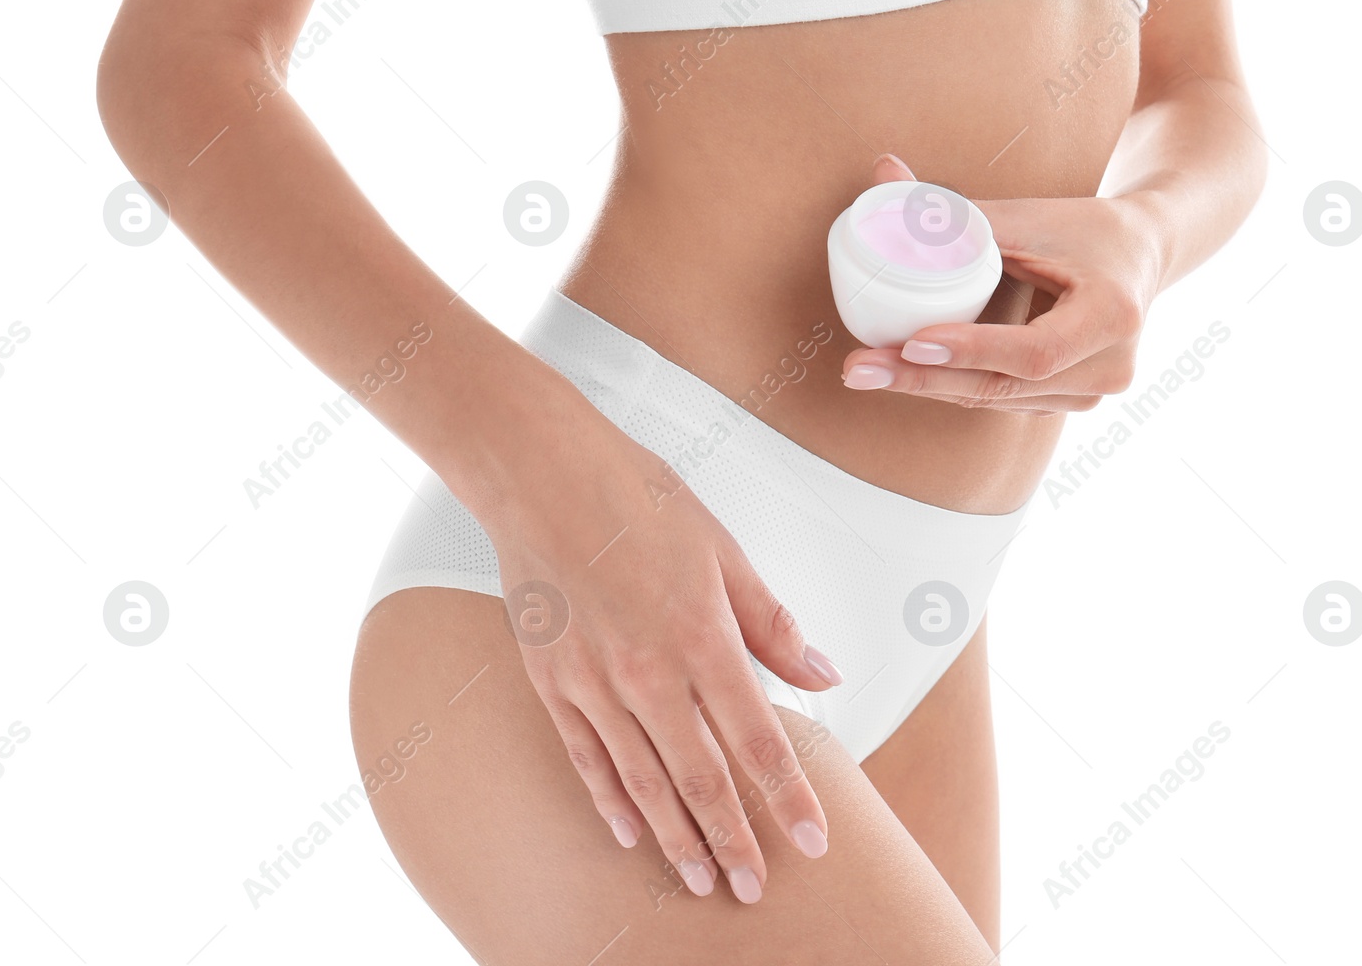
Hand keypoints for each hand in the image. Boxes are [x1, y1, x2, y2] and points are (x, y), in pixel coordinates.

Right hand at [477, 402, 840, 903]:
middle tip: (754, 889)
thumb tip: (821, 675)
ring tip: (701, 880)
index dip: (789, 800)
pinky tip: (629, 833)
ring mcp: (592, 682)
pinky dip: (610, 801)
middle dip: (733, 841)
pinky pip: (585, 758)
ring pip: (642, 781)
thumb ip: (771, 624)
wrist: (540, 472)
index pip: (759, 741)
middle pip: (700, 778)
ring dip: (676, 836)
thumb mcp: (724, 551)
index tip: (815, 843)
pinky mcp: (551, 680)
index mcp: (702, 637)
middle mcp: (647, 673)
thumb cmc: (638, 498)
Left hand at [840, 153, 1167, 415]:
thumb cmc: (1089, 228)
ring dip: (928, 386)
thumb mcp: (1033, 214)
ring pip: (996, 398)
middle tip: (859, 369)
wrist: (1147, 252)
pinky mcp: (1071, 400)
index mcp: (1112, 316)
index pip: (1034, 350)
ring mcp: (1093, 393)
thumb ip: (956, 208)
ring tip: (866, 371)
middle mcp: (1111, 368)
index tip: (912, 342)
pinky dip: (952, 385)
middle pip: (1004, 385)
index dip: (971, 349)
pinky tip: (902, 374)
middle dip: (924, 378)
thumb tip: (882, 175)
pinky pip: (1001, 400)